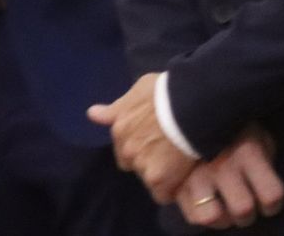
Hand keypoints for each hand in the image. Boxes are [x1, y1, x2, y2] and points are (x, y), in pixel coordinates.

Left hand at [87, 73, 195, 202]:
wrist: (191, 104)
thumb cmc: (168, 91)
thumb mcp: (139, 90)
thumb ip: (118, 107)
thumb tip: (92, 113)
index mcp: (120, 128)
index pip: (123, 149)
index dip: (140, 145)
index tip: (154, 141)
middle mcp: (126, 150)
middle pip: (134, 164)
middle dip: (147, 160)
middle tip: (167, 150)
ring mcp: (141, 165)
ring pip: (148, 178)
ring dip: (160, 172)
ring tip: (179, 161)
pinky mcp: (158, 179)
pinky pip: (162, 193)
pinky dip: (170, 188)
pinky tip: (182, 177)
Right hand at [178, 125, 283, 228]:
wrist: (191, 112)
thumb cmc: (234, 127)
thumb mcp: (257, 135)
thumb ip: (265, 160)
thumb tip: (267, 190)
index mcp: (248, 152)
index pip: (271, 195)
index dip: (273, 204)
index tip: (269, 203)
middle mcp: (223, 166)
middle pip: (243, 210)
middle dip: (247, 215)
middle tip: (245, 207)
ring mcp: (196, 176)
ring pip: (212, 217)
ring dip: (222, 219)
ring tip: (224, 208)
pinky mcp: (176, 184)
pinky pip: (192, 216)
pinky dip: (201, 214)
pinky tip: (206, 202)